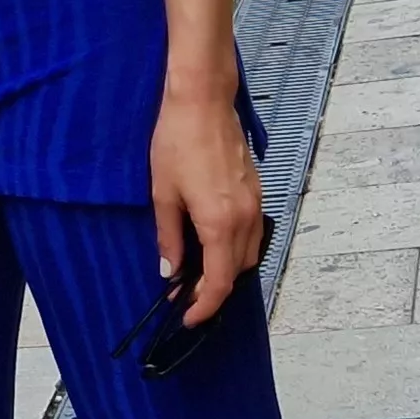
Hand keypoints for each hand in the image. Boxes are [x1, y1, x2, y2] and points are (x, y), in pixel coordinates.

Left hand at [148, 91, 262, 325]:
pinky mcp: (256, 191)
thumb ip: (169, 236)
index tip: (188, 318)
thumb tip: (170, 271)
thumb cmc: (177, 141)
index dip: (205, 306)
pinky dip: (235, 248)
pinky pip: (252, 233)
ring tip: (198, 273)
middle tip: (185, 296)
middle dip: (214, 290)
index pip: (220, 282)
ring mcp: (255, 203)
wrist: (203, 100)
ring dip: (227, 270)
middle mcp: (245, 218)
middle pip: (238, 271)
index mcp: (220, 223)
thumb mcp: (163, 193)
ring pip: (249, 253)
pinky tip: (213, 244)